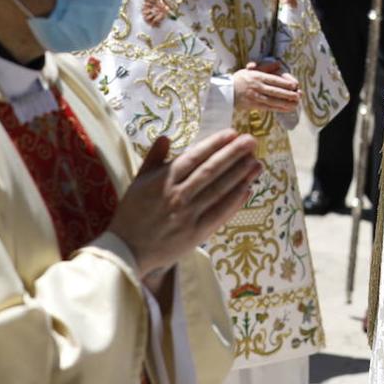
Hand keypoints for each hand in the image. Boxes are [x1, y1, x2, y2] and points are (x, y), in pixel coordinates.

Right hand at [109, 130, 261, 275]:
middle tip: (252, 141)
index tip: (233, 133)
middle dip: (234, 154)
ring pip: (220, 190)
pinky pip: (220, 213)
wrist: (126, 251)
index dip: (215, 144)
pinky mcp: (196, 233)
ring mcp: (188, 215)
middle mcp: (178, 195)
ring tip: (256, 163)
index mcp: (163, 180)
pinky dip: (235, 201)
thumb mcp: (138, 182)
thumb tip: (165, 136)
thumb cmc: (132, 214)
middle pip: (211, 170)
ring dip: (240, 175)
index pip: (195, 157)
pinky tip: (248, 189)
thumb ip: (153, 159)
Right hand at [234, 63, 299, 112]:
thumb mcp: (250, 70)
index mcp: (257, 77)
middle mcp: (257, 87)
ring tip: (295, 104)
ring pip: (273, 101)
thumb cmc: (239, 79)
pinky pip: (268, 108)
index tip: (295, 85)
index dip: (285, 83)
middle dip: (288, 94)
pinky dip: (278, 109)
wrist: (225, 92)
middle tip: (298, 95)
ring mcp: (255, 97)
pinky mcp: (253, 106)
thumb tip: (278, 63)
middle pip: (275, 91)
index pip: (274, 80)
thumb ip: (266, 67)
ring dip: (285, 103)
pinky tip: (286, 109)